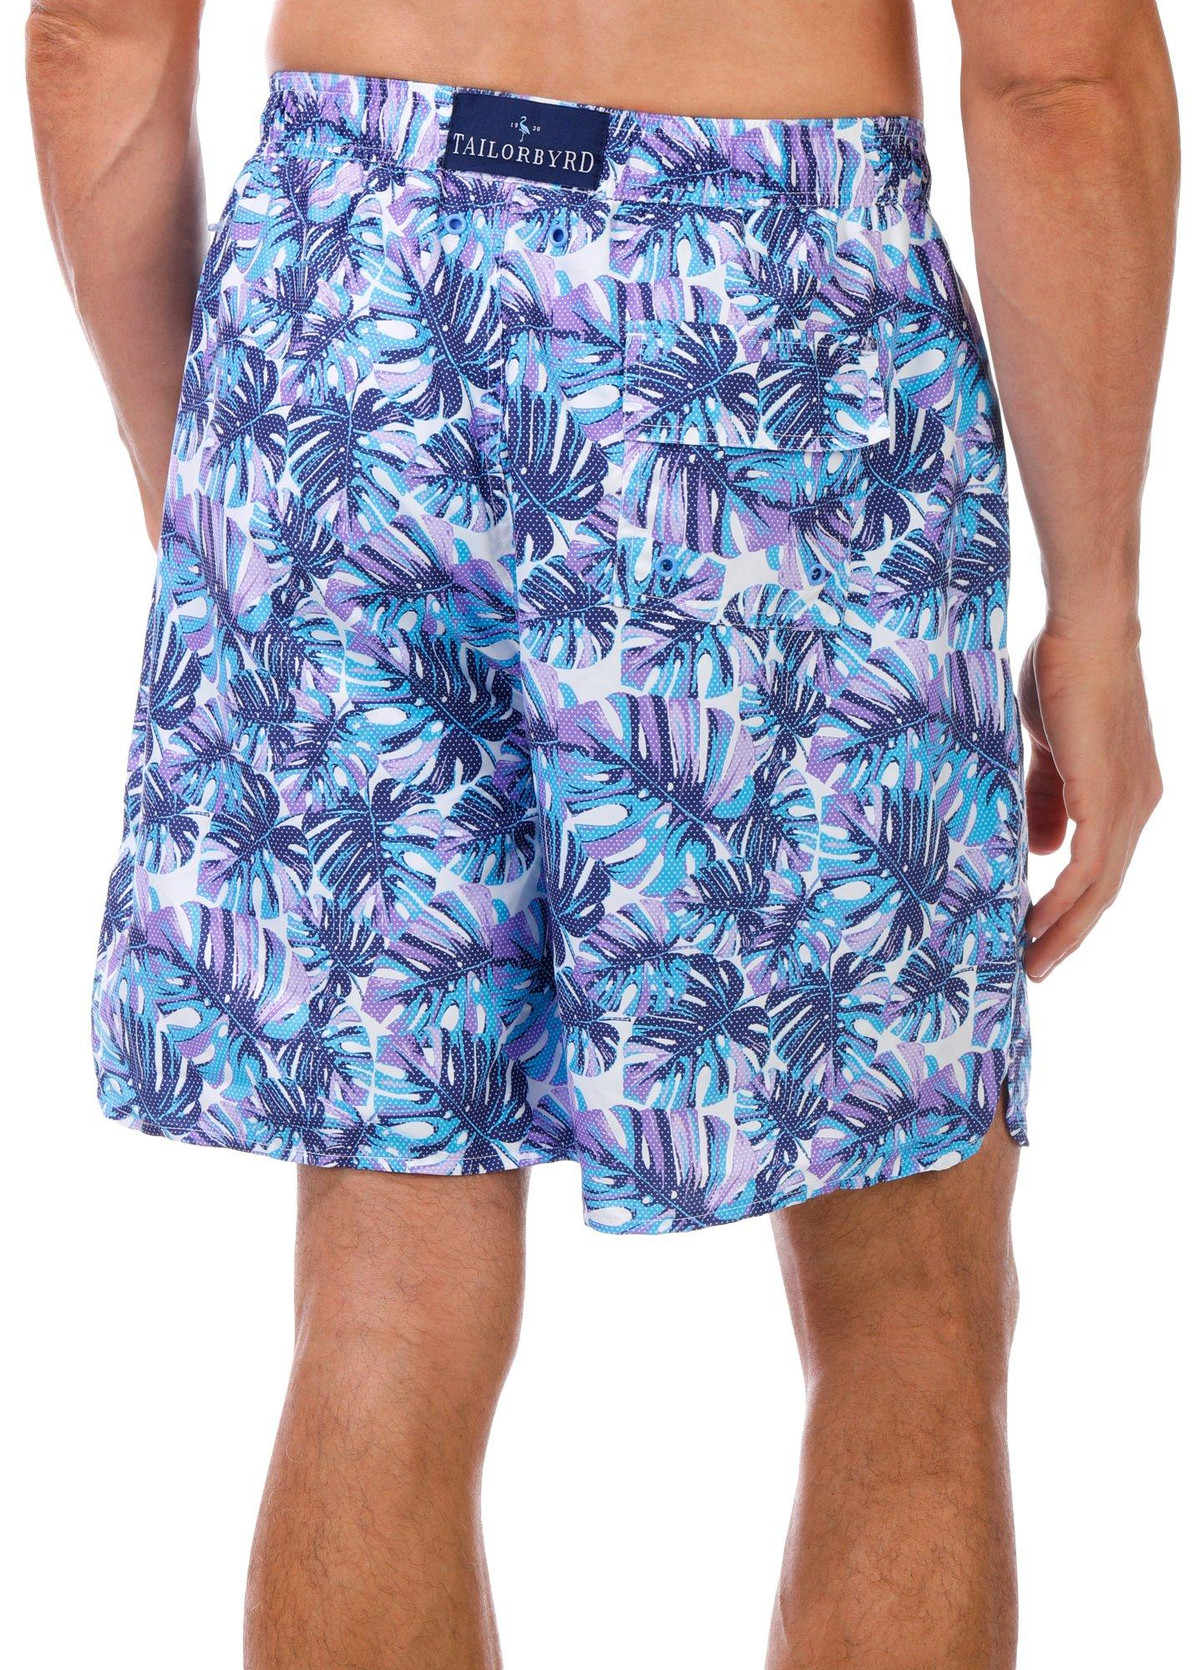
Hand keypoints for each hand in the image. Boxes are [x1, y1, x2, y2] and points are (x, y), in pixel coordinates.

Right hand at [1017, 625, 1160, 980]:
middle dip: (1070, 933)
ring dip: (1064, 928)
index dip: (1074, 905)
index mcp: (1128, 792)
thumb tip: (1039, 850)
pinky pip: (1087, 867)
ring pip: (1099, 887)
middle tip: (1034, 968)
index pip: (1103, 865)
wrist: (1087, 631)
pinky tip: (1036, 920)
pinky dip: (1063, 900)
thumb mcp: (1052, 749)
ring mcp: (1128, 803)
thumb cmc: (1065, 673)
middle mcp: (1139, 805)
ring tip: (1030, 958)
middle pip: (1107, 889)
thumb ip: (1046, 799)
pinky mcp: (1107, 797)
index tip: (1039, 933)